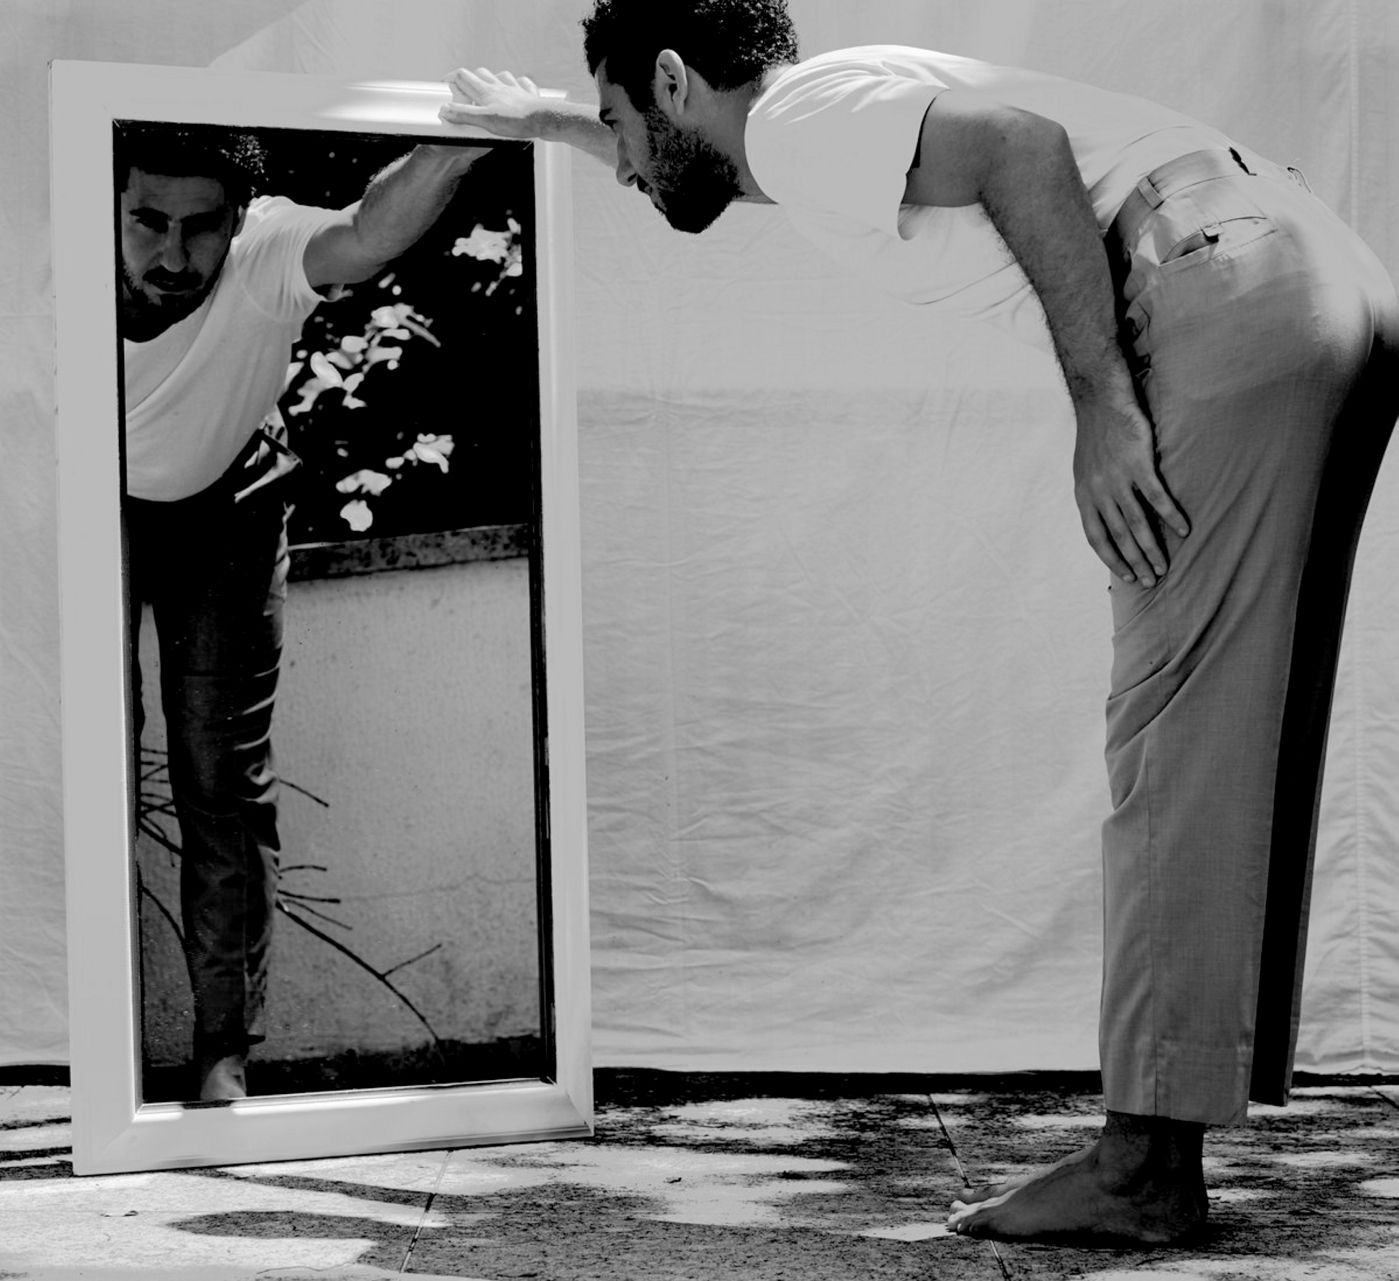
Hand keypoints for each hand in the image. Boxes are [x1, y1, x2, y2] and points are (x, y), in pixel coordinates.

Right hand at [439, 68, 547, 138]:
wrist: (544, 119)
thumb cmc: (516, 121)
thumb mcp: (486, 121)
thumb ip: (465, 115)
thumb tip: (445, 110)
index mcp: (485, 91)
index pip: (462, 76)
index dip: (451, 79)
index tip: (445, 86)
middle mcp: (499, 86)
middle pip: (479, 73)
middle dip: (470, 79)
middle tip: (466, 92)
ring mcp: (514, 89)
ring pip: (500, 75)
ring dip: (492, 80)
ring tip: (489, 91)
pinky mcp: (528, 96)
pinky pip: (522, 84)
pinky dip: (517, 85)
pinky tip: (516, 90)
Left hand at [1072, 396, 1189, 587]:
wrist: (1101, 400)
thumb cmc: (1097, 434)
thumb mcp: (1085, 470)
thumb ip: (1094, 494)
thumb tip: (1103, 515)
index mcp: (1084, 496)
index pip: (1096, 538)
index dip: (1111, 559)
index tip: (1125, 575)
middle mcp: (1098, 492)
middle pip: (1119, 536)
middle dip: (1135, 562)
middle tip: (1150, 581)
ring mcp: (1118, 480)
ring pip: (1137, 523)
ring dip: (1151, 548)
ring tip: (1164, 566)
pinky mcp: (1138, 464)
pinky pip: (1157, 497)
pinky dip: (1170, 516)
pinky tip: (1184, 531)